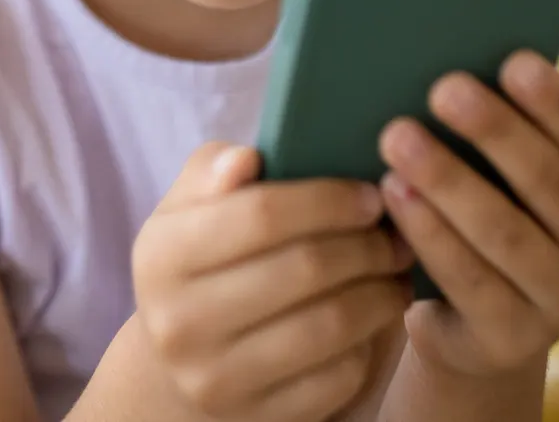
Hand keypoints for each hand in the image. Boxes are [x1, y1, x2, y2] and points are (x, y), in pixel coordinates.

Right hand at [131, 142, 413, 421]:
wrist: (177, 357)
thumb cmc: (200, 258)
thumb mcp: (189, 206)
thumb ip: (215, 169)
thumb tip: (247, 161)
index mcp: (162, 256)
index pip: (259, 214)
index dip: (327, 200)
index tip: (369, 193)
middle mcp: (180, 323)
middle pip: (304, 269)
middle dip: (366, 245)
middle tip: (396, 233)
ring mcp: (217, 379)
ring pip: (330, 326)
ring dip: (380, 292)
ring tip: (396, 269)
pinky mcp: (258, 419)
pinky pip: (339, 377)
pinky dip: (369, 342)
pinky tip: (375, 316)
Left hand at [378, 50, 558, 381]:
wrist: (474, 329)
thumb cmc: (488, 221)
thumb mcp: (507, 182)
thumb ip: (501, 134)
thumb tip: (452, 60)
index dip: (554, 102)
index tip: (514, 60)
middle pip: (548, 183)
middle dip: (495, 131)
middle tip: (442, 87)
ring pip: (505, 233)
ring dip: (448, 181)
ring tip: (397, 137)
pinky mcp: (513, 340)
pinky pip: (468, 280)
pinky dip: (428, 234)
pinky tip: (392, 196)